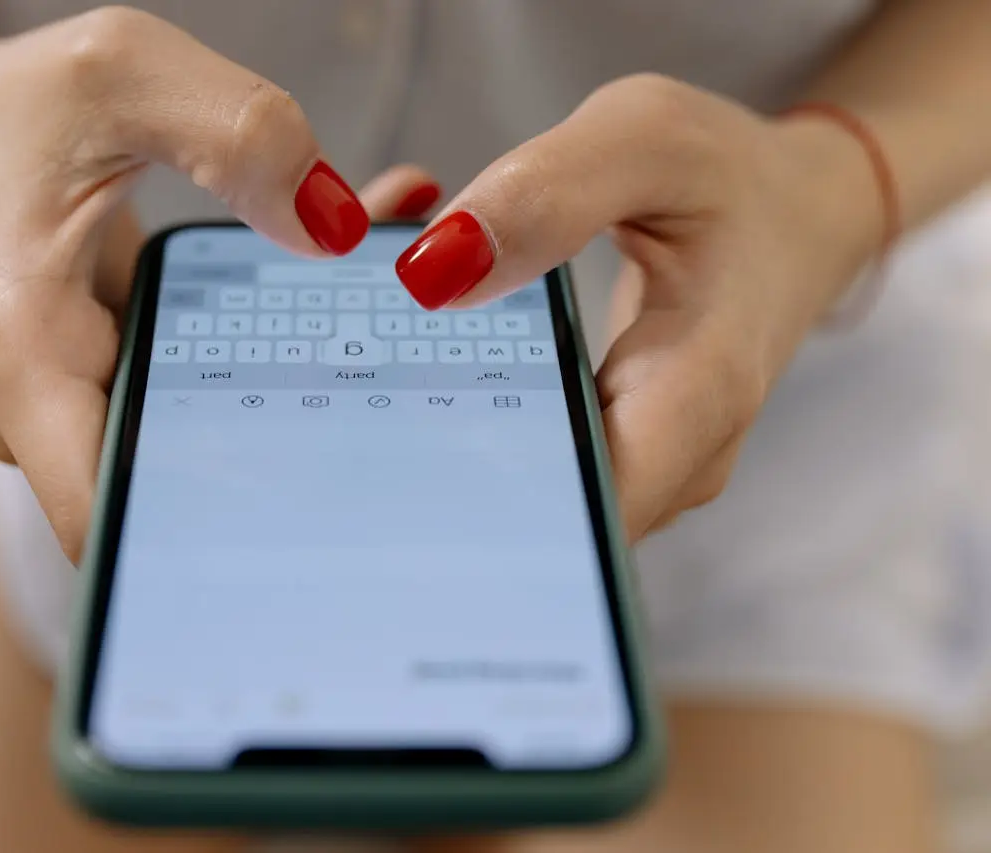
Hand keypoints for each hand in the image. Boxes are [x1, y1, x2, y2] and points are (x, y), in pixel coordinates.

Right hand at [0, 7, 440, 559]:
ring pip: (199, 448)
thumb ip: (236, 135)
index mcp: (21, 352)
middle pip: (172, 496)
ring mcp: (83, 405)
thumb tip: (338, 230)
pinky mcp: (120, 386)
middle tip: (401, 406)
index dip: (193, 550)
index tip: (308, 533)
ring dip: (294, 397)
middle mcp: (46, 405)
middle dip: (286, 461)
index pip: (98, 518)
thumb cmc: (19, 106)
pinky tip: (346, 299)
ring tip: (391, 325)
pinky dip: (271, 363)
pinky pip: (203, 404)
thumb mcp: (123, 73)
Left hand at [394, 74, 881, 539]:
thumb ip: (545, 196)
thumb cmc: (727, 177)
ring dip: (450, 452)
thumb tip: (429, 276)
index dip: (486, 517)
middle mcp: (677, 462)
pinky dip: (477, 428)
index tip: (387, 477)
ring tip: (370, 387)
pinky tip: (420, 380)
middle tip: (343, 419)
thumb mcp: (646, 141)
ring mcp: (652, 470)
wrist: (794, 215)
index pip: (588, 517)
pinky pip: (539, 468)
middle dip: (439, 479)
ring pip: (534, 503)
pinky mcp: (623, 456)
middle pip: (545, 525)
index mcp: (697, 392)